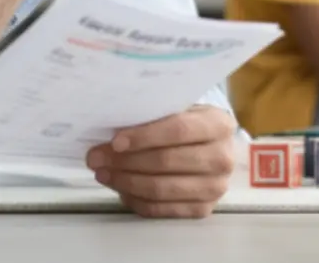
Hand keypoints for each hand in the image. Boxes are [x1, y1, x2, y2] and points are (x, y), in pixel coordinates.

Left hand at [85, 105, 236, 218]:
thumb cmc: (189, 123)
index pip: (178, 130)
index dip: (144, 136)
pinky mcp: (203, 210)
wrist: (213, 147)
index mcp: (219, 124)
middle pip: (166, 161)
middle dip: (125, 160)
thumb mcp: (181, 109)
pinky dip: (135, 200)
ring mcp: (215, 187)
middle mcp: (222, 158)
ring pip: (160, 188)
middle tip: (96, 157)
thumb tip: (111, 127)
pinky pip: (161, 209)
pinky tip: (120, 188)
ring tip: (102, 172)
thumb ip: (155, 114)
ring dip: (125, 181)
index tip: (115, 141)